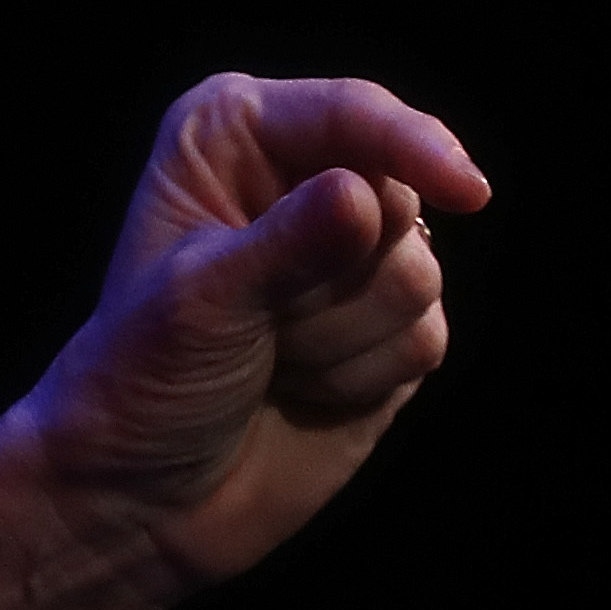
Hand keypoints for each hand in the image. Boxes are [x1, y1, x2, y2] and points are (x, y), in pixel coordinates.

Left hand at [26, 71, 485, 589]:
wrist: (143, 496)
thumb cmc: (144, 374)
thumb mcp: (202, 296)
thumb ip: (288, 242)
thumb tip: (366, 196)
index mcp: (238, 134)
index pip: (353, 113)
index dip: (414, 146)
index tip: (468, 191)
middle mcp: (301, 179)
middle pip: (401, 195)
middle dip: (336, 277)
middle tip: (261, 319)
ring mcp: (350, 257)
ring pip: (419, 274)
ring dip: (341, 338)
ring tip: (272, 357)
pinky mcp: (385, 330)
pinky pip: (428, 338)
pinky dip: (364, 377)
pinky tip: (303, 390)